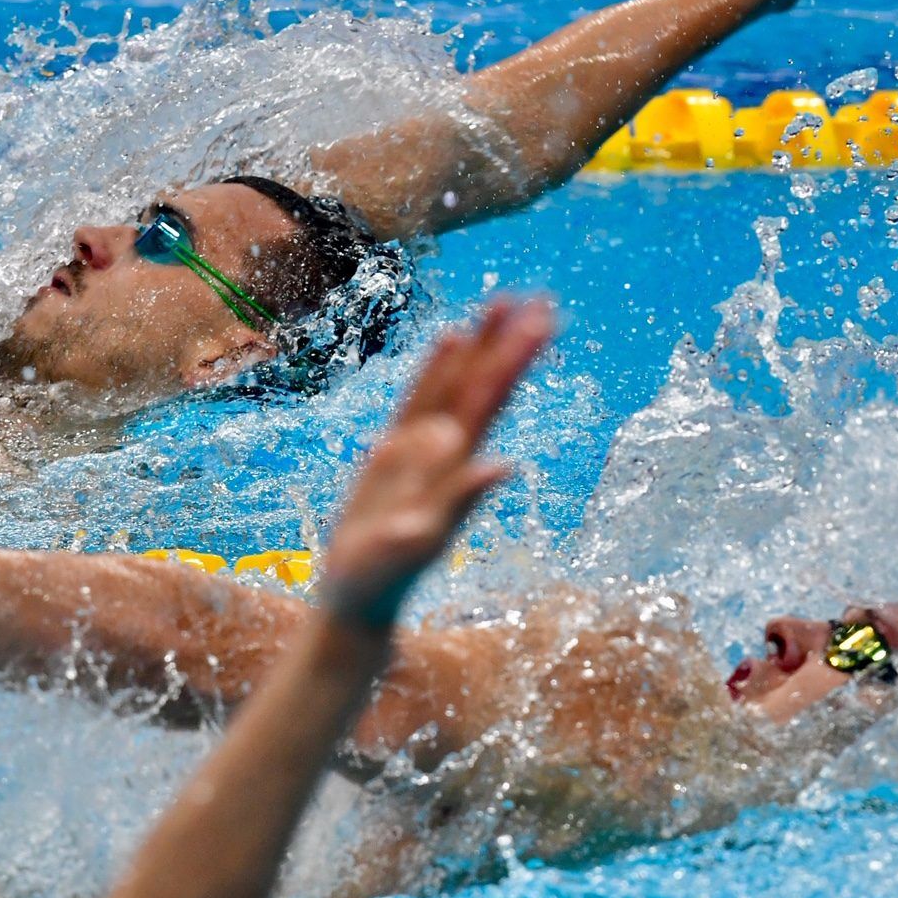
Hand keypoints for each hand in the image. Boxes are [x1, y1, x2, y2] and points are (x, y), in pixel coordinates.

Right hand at [320, 299, 554, 629]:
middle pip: (481, 386)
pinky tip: (452, 339)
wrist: (358, 596)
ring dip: (481, 347)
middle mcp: (446, 451)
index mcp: (457, 464)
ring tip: (503, 305)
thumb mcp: (421, 541)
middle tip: (540, 300)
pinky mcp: (392, 453)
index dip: (512, 360)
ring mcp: (420, 449)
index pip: (490, 400)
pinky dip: (436, 369)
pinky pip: (419, 400)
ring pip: (454, 386)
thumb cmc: (386, 576)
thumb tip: (504, 464)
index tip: (539, 321)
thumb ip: (459, 501)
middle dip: (508, 344)